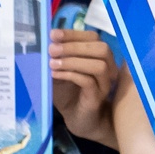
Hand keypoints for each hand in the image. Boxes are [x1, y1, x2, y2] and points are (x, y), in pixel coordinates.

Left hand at [50, 30, 119, 145]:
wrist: (78, 119)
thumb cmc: (70, 93)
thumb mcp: (60, 71)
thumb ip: (57, 58)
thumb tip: (46, 43)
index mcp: (98, 56)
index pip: (93, 38)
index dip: (74, 34)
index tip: (54, 34)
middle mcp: (108, 67)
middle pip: (102, 48)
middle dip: (75, 46)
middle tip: (52, 49)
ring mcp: (105, 83)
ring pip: (99, 65)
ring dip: (74, 61)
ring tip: (53, 63)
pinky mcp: (98, 97)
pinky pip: (89, 82)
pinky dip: (71, 75)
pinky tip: (55, 74)